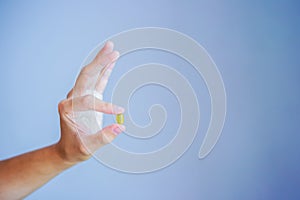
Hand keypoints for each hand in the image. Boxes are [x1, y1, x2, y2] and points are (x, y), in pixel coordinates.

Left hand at [55, 41, 124, 163]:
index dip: (104, 106)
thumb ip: (103, 137)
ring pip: (91, 74)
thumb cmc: (76, 148)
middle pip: (86, 76)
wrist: (68, 148)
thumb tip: (120, 127)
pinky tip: (112, 61)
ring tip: (112, 48)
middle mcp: (72, 98)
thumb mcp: (87, 147)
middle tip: (112, 50)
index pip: (88, 101)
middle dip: (99, 62)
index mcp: (68, 108)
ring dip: (102, 61)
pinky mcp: (89, 96)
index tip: (120, 112)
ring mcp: (80, 95)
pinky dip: (105, 70)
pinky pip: (98, 81)